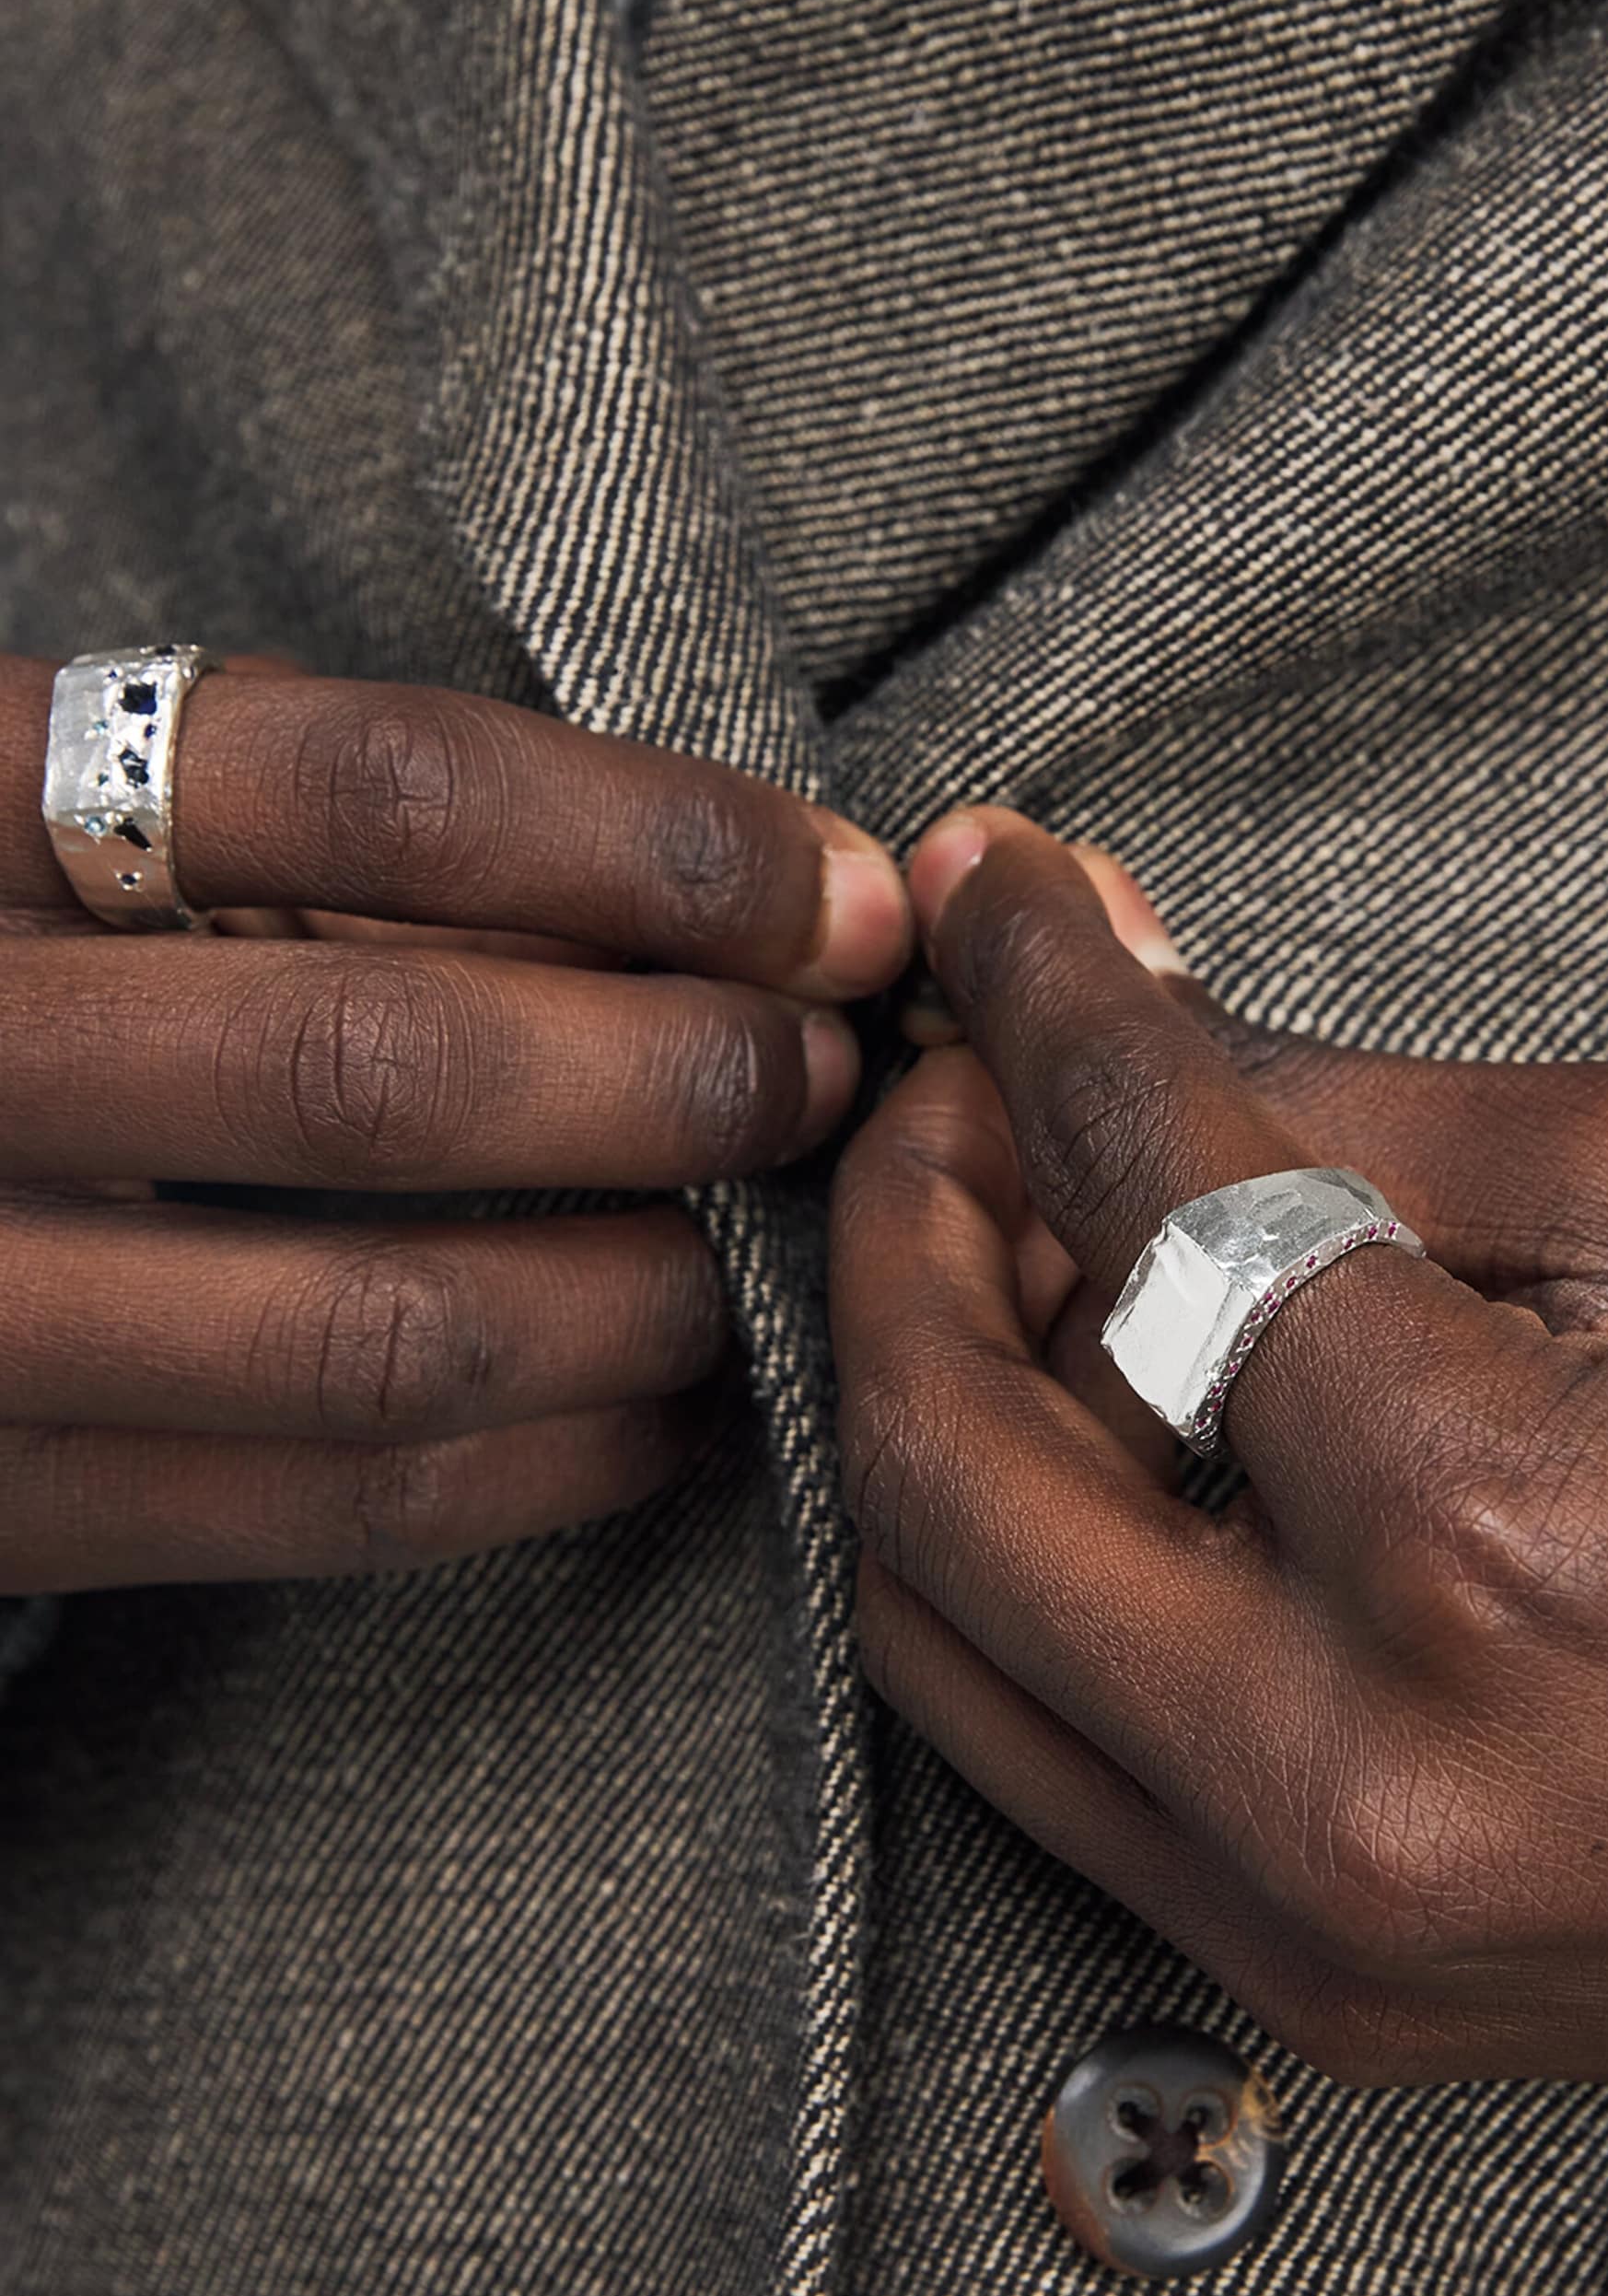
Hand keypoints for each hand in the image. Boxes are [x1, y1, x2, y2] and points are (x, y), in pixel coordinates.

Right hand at [0, 651, 909, 1591]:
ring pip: (376, 1327)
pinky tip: (675, 1398)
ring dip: (646, 1294)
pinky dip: (557, 1456)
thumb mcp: (107, 820)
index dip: (653, 842)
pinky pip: (329, 1502)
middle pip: (377, 1068)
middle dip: (672, 1077)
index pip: (372, 792)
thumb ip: (348, 838)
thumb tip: (754, 900)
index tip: (836, 895)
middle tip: (821, 1073)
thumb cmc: (8, 950)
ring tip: (770, 1244)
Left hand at [831, 807, 1607, 2112]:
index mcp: (1485, 1538)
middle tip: (959, 1081)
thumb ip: (1383, 1112)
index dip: (1040, 1000)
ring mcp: (1311, 1921)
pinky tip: (1085, 1424)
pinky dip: (1008, 1558)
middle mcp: (1348, 1772)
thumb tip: (1148, 1014)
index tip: (992, 888)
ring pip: (940, 1621)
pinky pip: (1039, 1749)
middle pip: (948, 1446)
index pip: (1155, 1196)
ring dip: (933, 1387)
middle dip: (909, 1207)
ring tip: (1015, 1239)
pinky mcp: (1312, 1987)